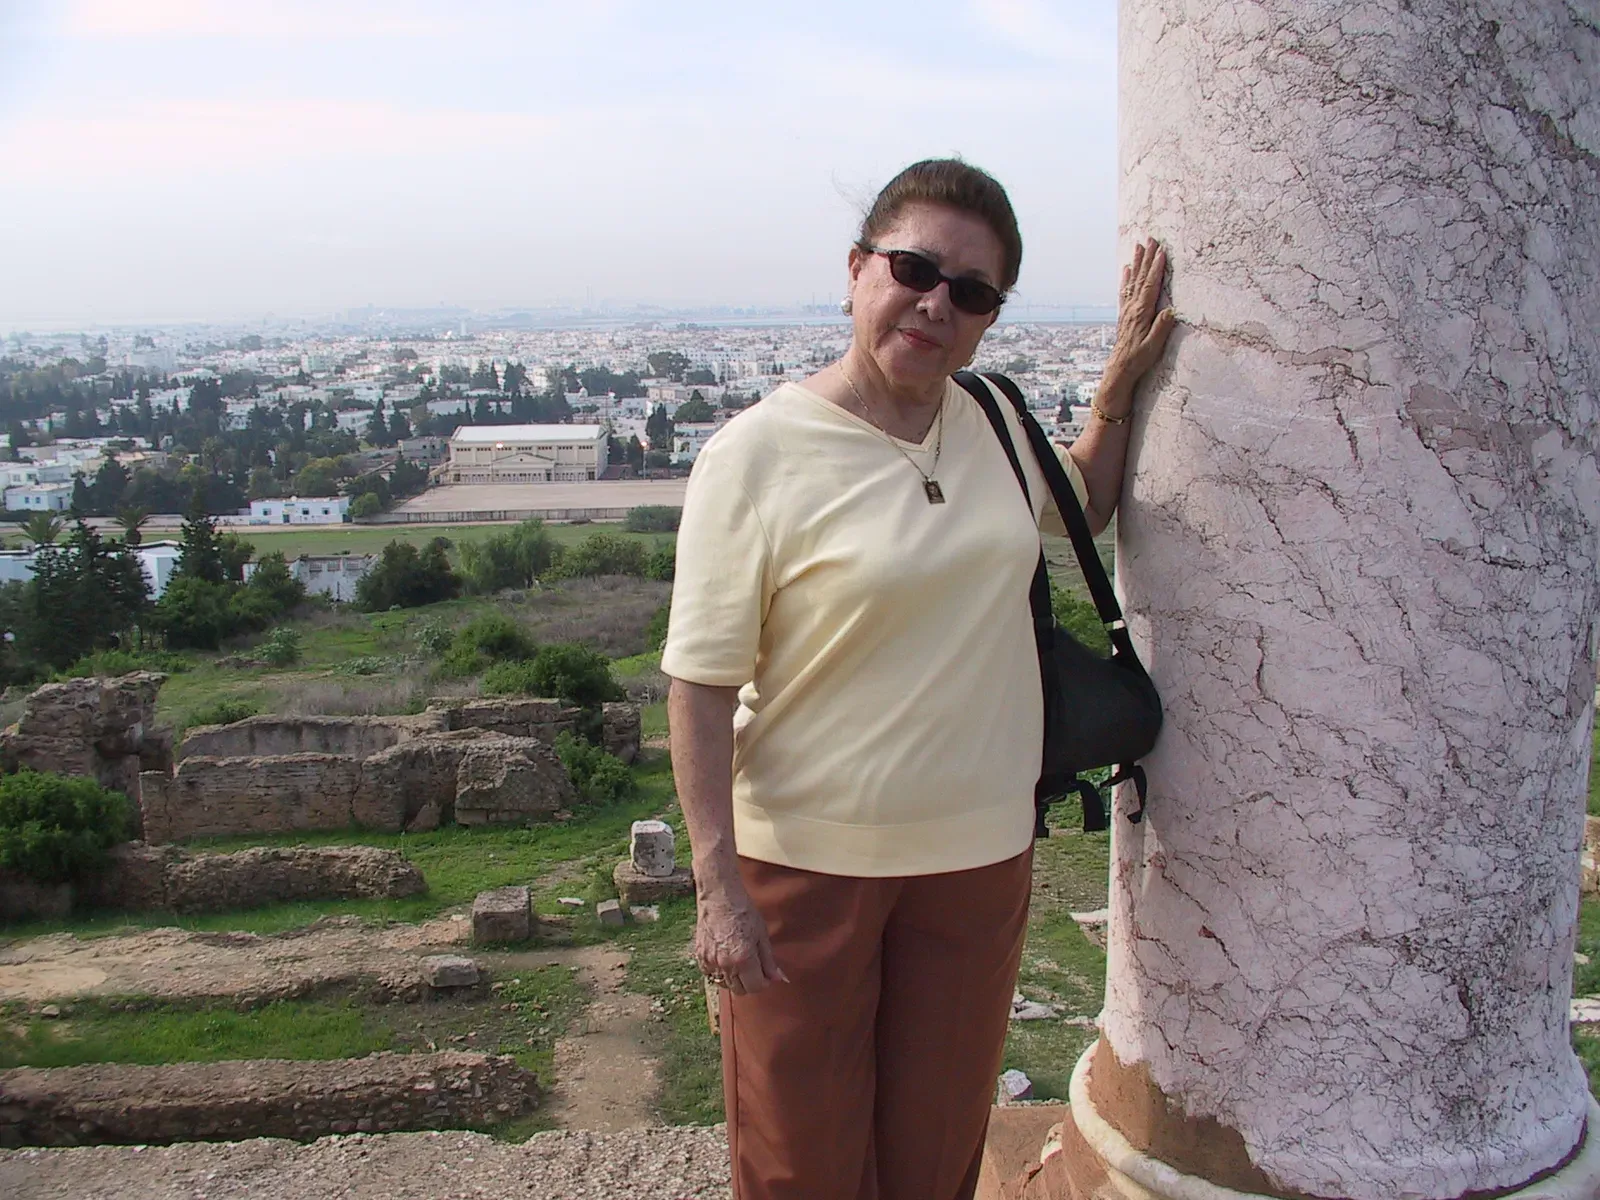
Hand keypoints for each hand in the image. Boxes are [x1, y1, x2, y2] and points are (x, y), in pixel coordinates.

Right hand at [694, 867, 786, 995]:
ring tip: (738, 960)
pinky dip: (718, 971)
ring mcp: (710, 962)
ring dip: (733, 979)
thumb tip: (778, 979)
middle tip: (753, 967)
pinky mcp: (700, 957)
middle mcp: (725, 964)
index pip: (755, 987)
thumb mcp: (762, 935)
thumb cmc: (743, 912)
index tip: (764, 973)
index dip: (763, 982)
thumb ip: (769, 961)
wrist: (719, 897)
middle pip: (739, 990)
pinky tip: (724, 956)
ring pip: (724, 984)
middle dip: (749, 982)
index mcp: (744, 959)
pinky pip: (711, 975)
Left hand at [1098, 237, 1176, 415]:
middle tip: (1151, 239)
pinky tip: (1126, 269)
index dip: (1157, 268)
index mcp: (1142, 313)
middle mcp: (1133, 307)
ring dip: (1137, 263)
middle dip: (1147, 257)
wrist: (1120, 369)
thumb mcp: (1154, 346)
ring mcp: (1127, 309)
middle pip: (1141, 278)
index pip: (1151, 286)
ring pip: (1133, 281)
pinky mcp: (1124, 314)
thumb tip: (1170, 311)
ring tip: (1139, 246)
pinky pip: (1125, 291)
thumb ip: (1161, 328)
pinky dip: (1126, 278)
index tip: (1162, 251)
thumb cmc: (1139, 359)